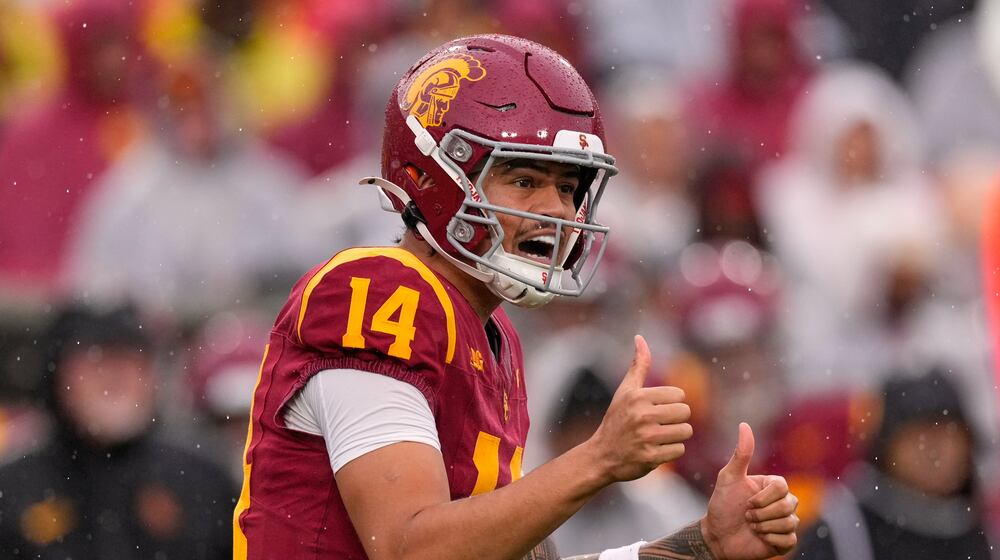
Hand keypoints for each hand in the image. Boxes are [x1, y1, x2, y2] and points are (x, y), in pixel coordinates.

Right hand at [585, 335, 692, 482]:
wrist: (601, 455)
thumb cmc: (616, 420)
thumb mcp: (625, 391)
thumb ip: (638, 365)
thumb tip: (640, 338)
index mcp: (638, 397)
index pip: (679, 395)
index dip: (671, 403)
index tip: (656, 409)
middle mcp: (643, 415)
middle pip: (685, 413)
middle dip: (676, 419)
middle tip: (659, 424)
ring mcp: (647, 437)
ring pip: (685, 432)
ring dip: (676, 436)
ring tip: (659, 437)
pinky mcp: (651, 457)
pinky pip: (679, 450)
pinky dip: (671, 451)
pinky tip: (656, 449)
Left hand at [702, 423, 798, 559]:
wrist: (717, 536)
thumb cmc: (722, 505)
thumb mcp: (728, 478)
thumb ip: (741, 454)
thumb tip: (744, 425)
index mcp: (773, 486)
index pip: (782, 487)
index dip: (763, 498)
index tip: (747, 502)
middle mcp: (783, 502)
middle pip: (788, 505)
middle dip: (761, 513)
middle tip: (747, 516)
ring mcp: (786, 522)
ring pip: (789, 523)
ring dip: (764, 527)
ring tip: (751, 527)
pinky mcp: (786, 542)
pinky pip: (789, 540)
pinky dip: (771, 541)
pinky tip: (760, 539)